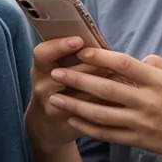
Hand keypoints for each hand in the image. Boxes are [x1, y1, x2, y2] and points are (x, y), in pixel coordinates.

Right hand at [27, 37, 113, 151]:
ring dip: (101, 85)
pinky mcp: (65, 120)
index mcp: (42, 66)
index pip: (43, 53)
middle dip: (90, 67)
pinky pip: (88, 111)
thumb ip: (80, 55)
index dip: (60, 46)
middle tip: (109, 63)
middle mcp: (42, 85)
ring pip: (79, 94)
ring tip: (120, 78)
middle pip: (65, 73)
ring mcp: (52, 105)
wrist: (54, 120)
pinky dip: (105, 103)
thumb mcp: (64, 67)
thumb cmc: (67, 84)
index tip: (79, 40)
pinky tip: (119, 98)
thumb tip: (104, 45)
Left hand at [46, 48, 161, 161]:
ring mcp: (141, 122)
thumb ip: (161, 63)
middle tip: (56, 73)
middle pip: (106, 88)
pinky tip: (73, 119)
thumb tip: (140, 59)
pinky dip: (87, 127)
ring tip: (54, 98)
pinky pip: (107, 133)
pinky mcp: (138, 140)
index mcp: (159, 82)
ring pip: (101, 113)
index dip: (101, 57)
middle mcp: (148, 101)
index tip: (81, 51)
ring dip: (75, 105)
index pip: (125, 64)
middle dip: (78, 80)